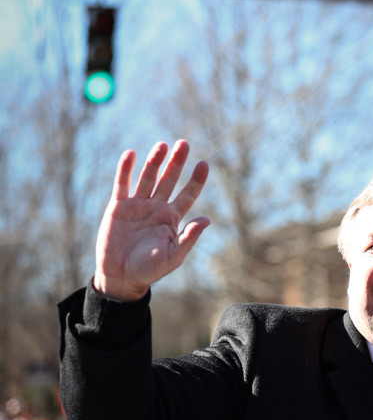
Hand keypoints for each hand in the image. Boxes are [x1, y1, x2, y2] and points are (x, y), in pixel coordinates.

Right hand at [94, 141, 209, 301]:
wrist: (121, 276)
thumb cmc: (149, 269)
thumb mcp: (173, 256)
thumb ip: (188, 237)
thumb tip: (207, 219)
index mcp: (172, 218)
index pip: (188, 194)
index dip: (196, 179)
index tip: (204, 164)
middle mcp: (156, 207)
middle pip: (169, 180)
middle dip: (176, 162)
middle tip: (184, 144)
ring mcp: (137, 205)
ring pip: (148, 177)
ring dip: (154, 161)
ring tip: (162, 145)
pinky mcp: (118, 206)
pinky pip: (122, 184)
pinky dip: (126, 169)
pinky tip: (130, 154)